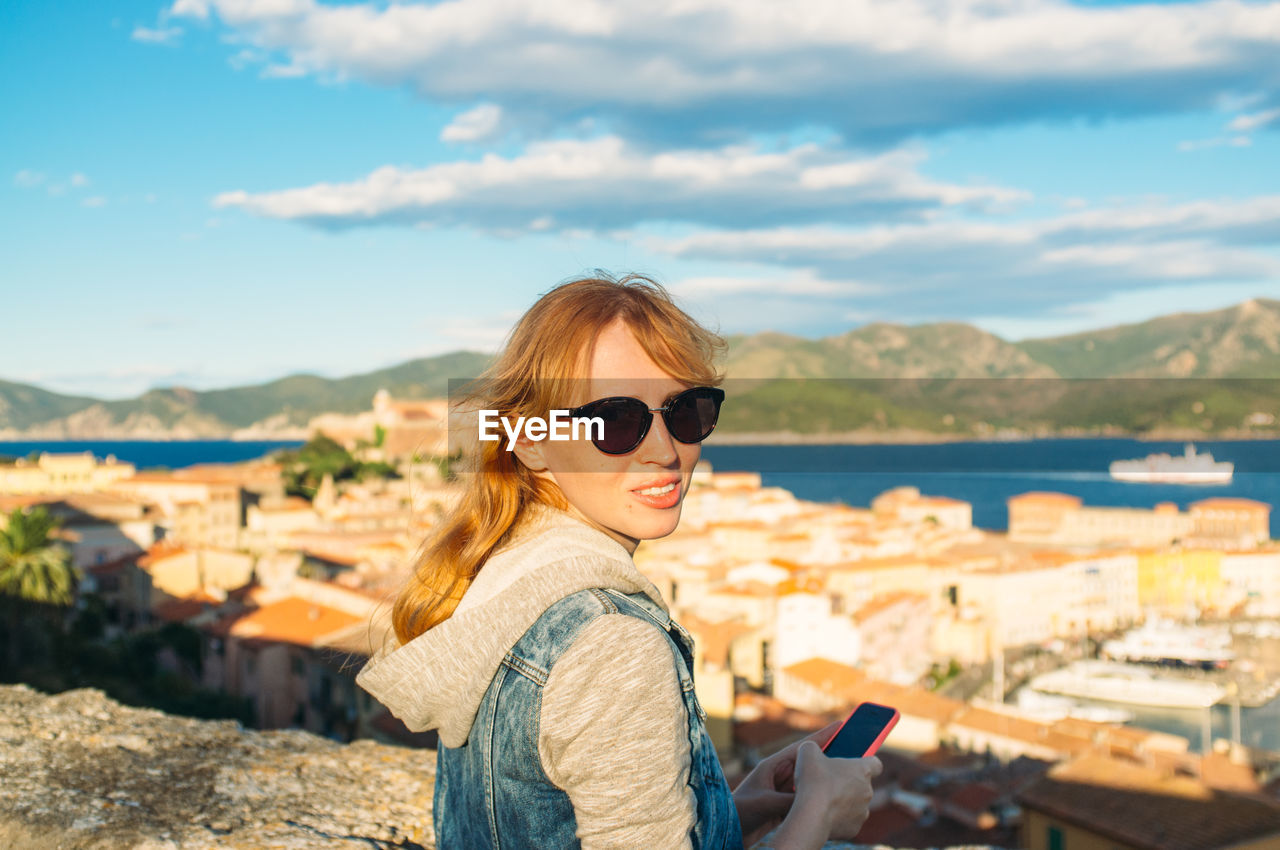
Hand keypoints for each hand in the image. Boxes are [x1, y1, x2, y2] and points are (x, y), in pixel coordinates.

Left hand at [733, 722, 839, 847]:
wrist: (727, 830)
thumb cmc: (739, 811)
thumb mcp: (765, 802)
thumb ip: (788, 799)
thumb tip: (812, 800)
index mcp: (772, 766)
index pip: (802, 748)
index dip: (823, 736)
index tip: (841, 725)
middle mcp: (779, 776)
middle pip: (810, 764)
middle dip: (830, 757)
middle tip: (855, 750)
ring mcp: (782, 791)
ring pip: (810, 783)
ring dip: (826, 780)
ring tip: (848, 775)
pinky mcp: (784, 807)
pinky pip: (806, 800)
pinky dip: (818, 800)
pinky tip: (833, 801)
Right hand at [771, 740, 881, 848]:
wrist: (812, 816)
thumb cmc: (813, 780)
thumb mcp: (808, 751)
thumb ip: (813, 746)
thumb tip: (812, 748)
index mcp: (862, 770)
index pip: (875, 764)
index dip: (865, 763)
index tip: (854, 764)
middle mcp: (868, 791)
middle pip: (862, 785)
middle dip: (848, 783)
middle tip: (829, 782)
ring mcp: (863, 812)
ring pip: (855, 804)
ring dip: (844, 802)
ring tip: (823, 800)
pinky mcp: (855, 829)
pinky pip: (848, 821)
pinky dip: (838, 818)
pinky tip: (823, 814)